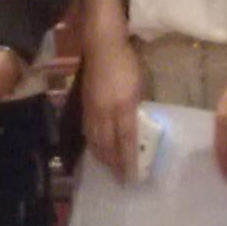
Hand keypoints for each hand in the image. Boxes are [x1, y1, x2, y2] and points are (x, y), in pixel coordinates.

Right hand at [78, 32, 147, 182]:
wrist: (102, 47)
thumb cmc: (127, 62)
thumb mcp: (141, 84)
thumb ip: (138, 106)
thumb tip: (137, 124)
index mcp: (123, 107)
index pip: (126, 140)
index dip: (128, 160)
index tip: (132, 176)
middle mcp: (105, 113)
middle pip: (108, 146)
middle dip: (114, 164)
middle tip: (121, 178)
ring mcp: (92, 111)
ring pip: (95, 141)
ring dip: (102, 158)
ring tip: (109, 168)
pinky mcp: (85, 107)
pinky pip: (88, 132)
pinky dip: (93, 145)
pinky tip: (97, 150)